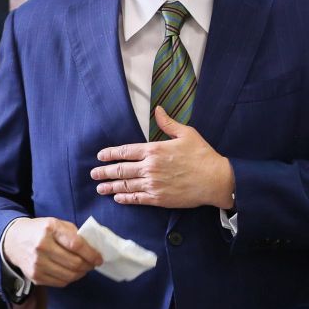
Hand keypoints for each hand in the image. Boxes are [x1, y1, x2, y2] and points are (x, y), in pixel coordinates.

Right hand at [2, 217, 102, 287]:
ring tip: (83, 268)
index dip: (91, 253)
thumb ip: (74, 233)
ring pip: (69, 276)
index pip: (76, 244)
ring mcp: (37, 264)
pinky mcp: (35, 276)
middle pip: (74, 263)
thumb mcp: (56, 223)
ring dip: (81, 274)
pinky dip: (70, 279)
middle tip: (93, 264)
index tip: (99, 258)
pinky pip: (60, 283)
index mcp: (50, 229)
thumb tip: (93, 248)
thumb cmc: (40, 230)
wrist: (13, 241)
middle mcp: (42, 247)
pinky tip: (71, 272)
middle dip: (88, 265)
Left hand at [91, 106, 234, 208]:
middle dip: (105, 172)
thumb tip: (158, 109)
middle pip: (121, 170)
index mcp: (154, 150)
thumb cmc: (202, 155)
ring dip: (111, 186)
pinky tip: (118, 198)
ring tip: (100, 187)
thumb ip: (168, 123)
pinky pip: (137, 199)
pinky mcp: (159, 199)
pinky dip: (125, 198)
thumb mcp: (186, 133)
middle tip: (94, 173)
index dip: (111, 154)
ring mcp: (153, 184)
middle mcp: (150, 167)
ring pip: (126, 185)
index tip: (100, 156)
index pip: (125, 151)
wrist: (215, 180)